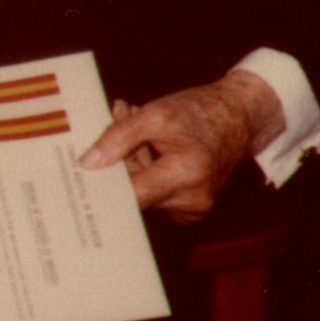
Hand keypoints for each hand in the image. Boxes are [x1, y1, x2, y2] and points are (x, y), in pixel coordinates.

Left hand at [81, 72, 280, 222]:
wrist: (241, 117)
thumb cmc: (201, 112)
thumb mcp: (155, 114)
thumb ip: (118, 137)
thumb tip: (88, 163)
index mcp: (184, 175)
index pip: (129, 195)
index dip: (102, 184)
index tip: (79, 173)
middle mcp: (191, 200)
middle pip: (133, 192)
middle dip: (119, 160)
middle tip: (118, 123)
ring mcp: (194, 208)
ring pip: (143, 190)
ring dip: (132, 161)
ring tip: (140, 129)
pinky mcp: (192, 208)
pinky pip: (156, 193)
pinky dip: (147, 170)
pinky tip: (150, 146)